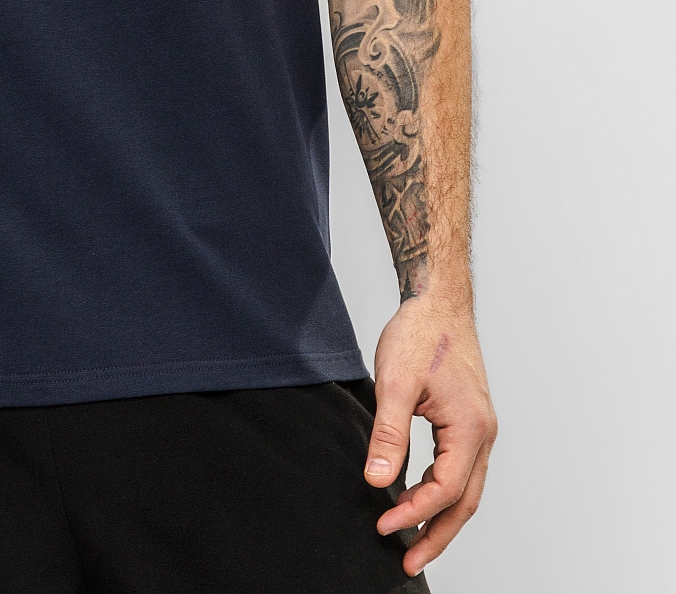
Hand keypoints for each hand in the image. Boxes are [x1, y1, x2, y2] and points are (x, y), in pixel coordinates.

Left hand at [364, 295, 496, 577]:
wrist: (438, 298)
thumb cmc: (420, 333)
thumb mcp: (394, 382)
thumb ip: (387, 435)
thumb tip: (376, 482)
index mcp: (470, 428)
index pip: (444, 489)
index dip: (413, 514)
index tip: (383, 528)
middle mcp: (484, 433)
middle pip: (465, 501)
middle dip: (437, 534)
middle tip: (408, 561)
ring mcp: (481, 427)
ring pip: (466, 487)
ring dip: (441, 515)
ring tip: (412, 537)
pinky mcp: (471, 419)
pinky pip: (461, 467)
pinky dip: (442, 489)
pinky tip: (418, 494)